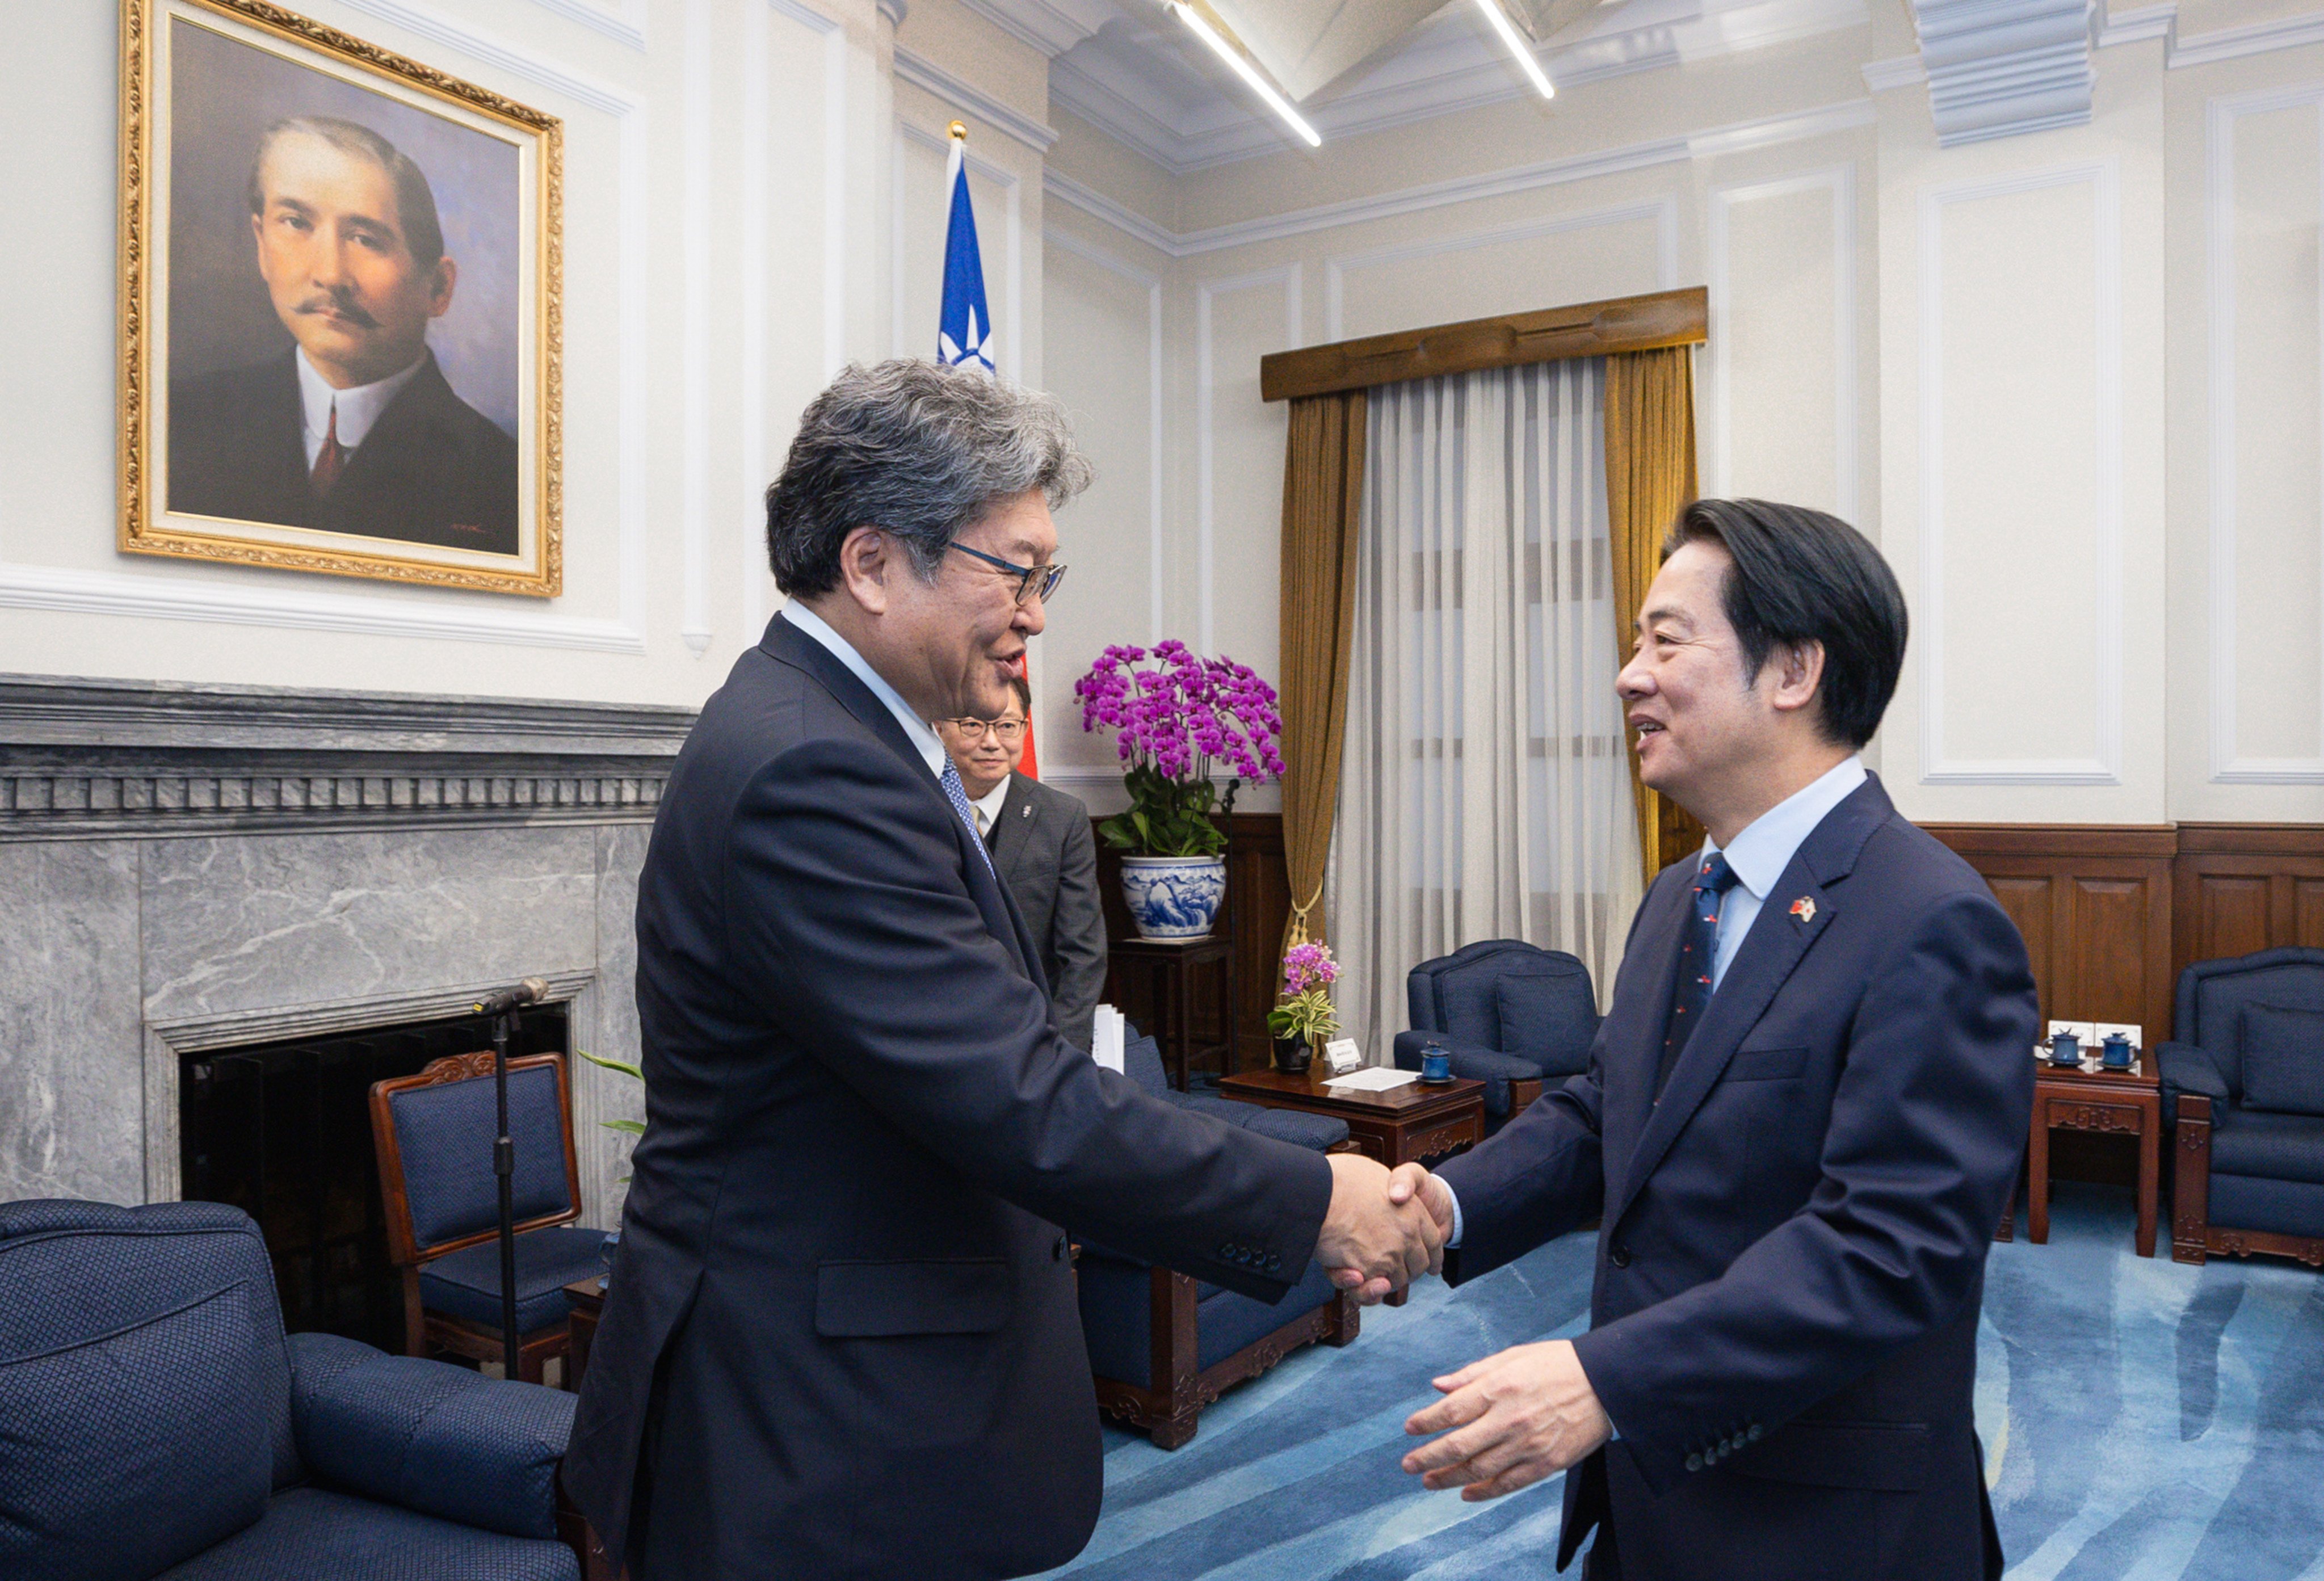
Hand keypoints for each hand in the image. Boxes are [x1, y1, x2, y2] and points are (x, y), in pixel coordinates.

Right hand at [1315, 1154, 1444, 1303]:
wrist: (1313, 1190)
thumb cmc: (1341, 1178)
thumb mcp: (1377, 1174)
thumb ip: (1392, 1188)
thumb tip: (1396, 1195)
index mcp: (1414, 1211)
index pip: (1434, 1242)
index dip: (1433, 1256)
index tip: (1432, 1266)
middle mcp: (1406, 1235)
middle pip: (1418, 1267)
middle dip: (1408, 1271)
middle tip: (1391, 1268)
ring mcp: (1387, 1255)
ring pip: (1394, 1281)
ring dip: (1382, 1282)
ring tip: (1365, 1272)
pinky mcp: (1365, 1271)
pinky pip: (1369, 1291)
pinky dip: (1365, 1291)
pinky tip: (1355, 1279)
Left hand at [1401, 1339, 1610, 1499]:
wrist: (1606, 1382)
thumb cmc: (1557, 1364)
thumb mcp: (1512, 1357)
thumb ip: (1473, 1373)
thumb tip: (1438, 1385)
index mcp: (1499, 1387)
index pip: (1451, 1411)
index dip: (1425, 1423)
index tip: (1409, 1429)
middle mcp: (1510, 1419)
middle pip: (1458, 1445)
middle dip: (1428, 1457)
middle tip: (1408, 1465)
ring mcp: (1528, 1444)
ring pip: (1479, 1469)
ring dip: (1449, 1478)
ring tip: (1429, 1481)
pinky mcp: (1546, 1463)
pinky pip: (1509, 1483)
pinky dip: (1484, 1492)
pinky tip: (1466, 1493)